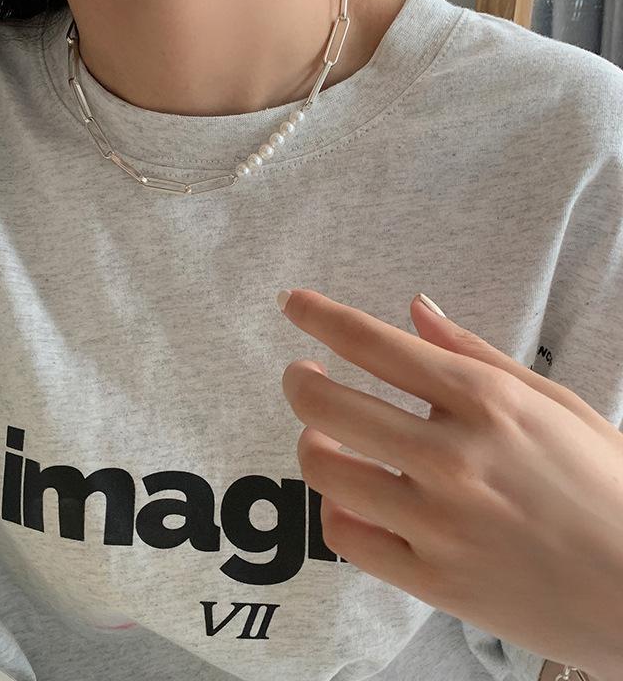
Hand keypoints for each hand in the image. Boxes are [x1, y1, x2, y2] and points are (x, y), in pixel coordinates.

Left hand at [278, 288, 622, 680]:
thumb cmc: (607, 485)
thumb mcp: (553, 402)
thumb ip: (475, 352)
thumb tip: (414, 306)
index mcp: (485, 401)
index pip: (374, 344)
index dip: (319, 316)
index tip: (293, 304)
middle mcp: (453, 457)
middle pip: (327, 405)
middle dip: (298, 381)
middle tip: (301, 376)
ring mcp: (438, 523)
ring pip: (325, 471)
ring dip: (310, 443)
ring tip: (322, 436)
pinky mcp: (432, 580)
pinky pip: (347, 537)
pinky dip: (335, 509)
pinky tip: (349, 496)